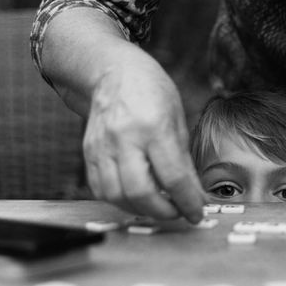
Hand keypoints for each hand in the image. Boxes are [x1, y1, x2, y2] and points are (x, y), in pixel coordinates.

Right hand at [82, 62, 206, 221]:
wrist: (113, 71)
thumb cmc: (151, 91)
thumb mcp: (177, 119)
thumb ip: (183, 159)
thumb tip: (194, 193)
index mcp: (154, 127)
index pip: (172, 176)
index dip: (187, 201)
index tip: (196, 213)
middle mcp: (124, 138)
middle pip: (140, 191)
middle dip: (163, 212)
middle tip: (177, 212)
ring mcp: (102, 146)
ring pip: (116, 195)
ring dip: (140, 210)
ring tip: (158, 207)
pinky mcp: (89, 152)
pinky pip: (99, 188)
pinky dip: (119, 201)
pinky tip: (135, 198)